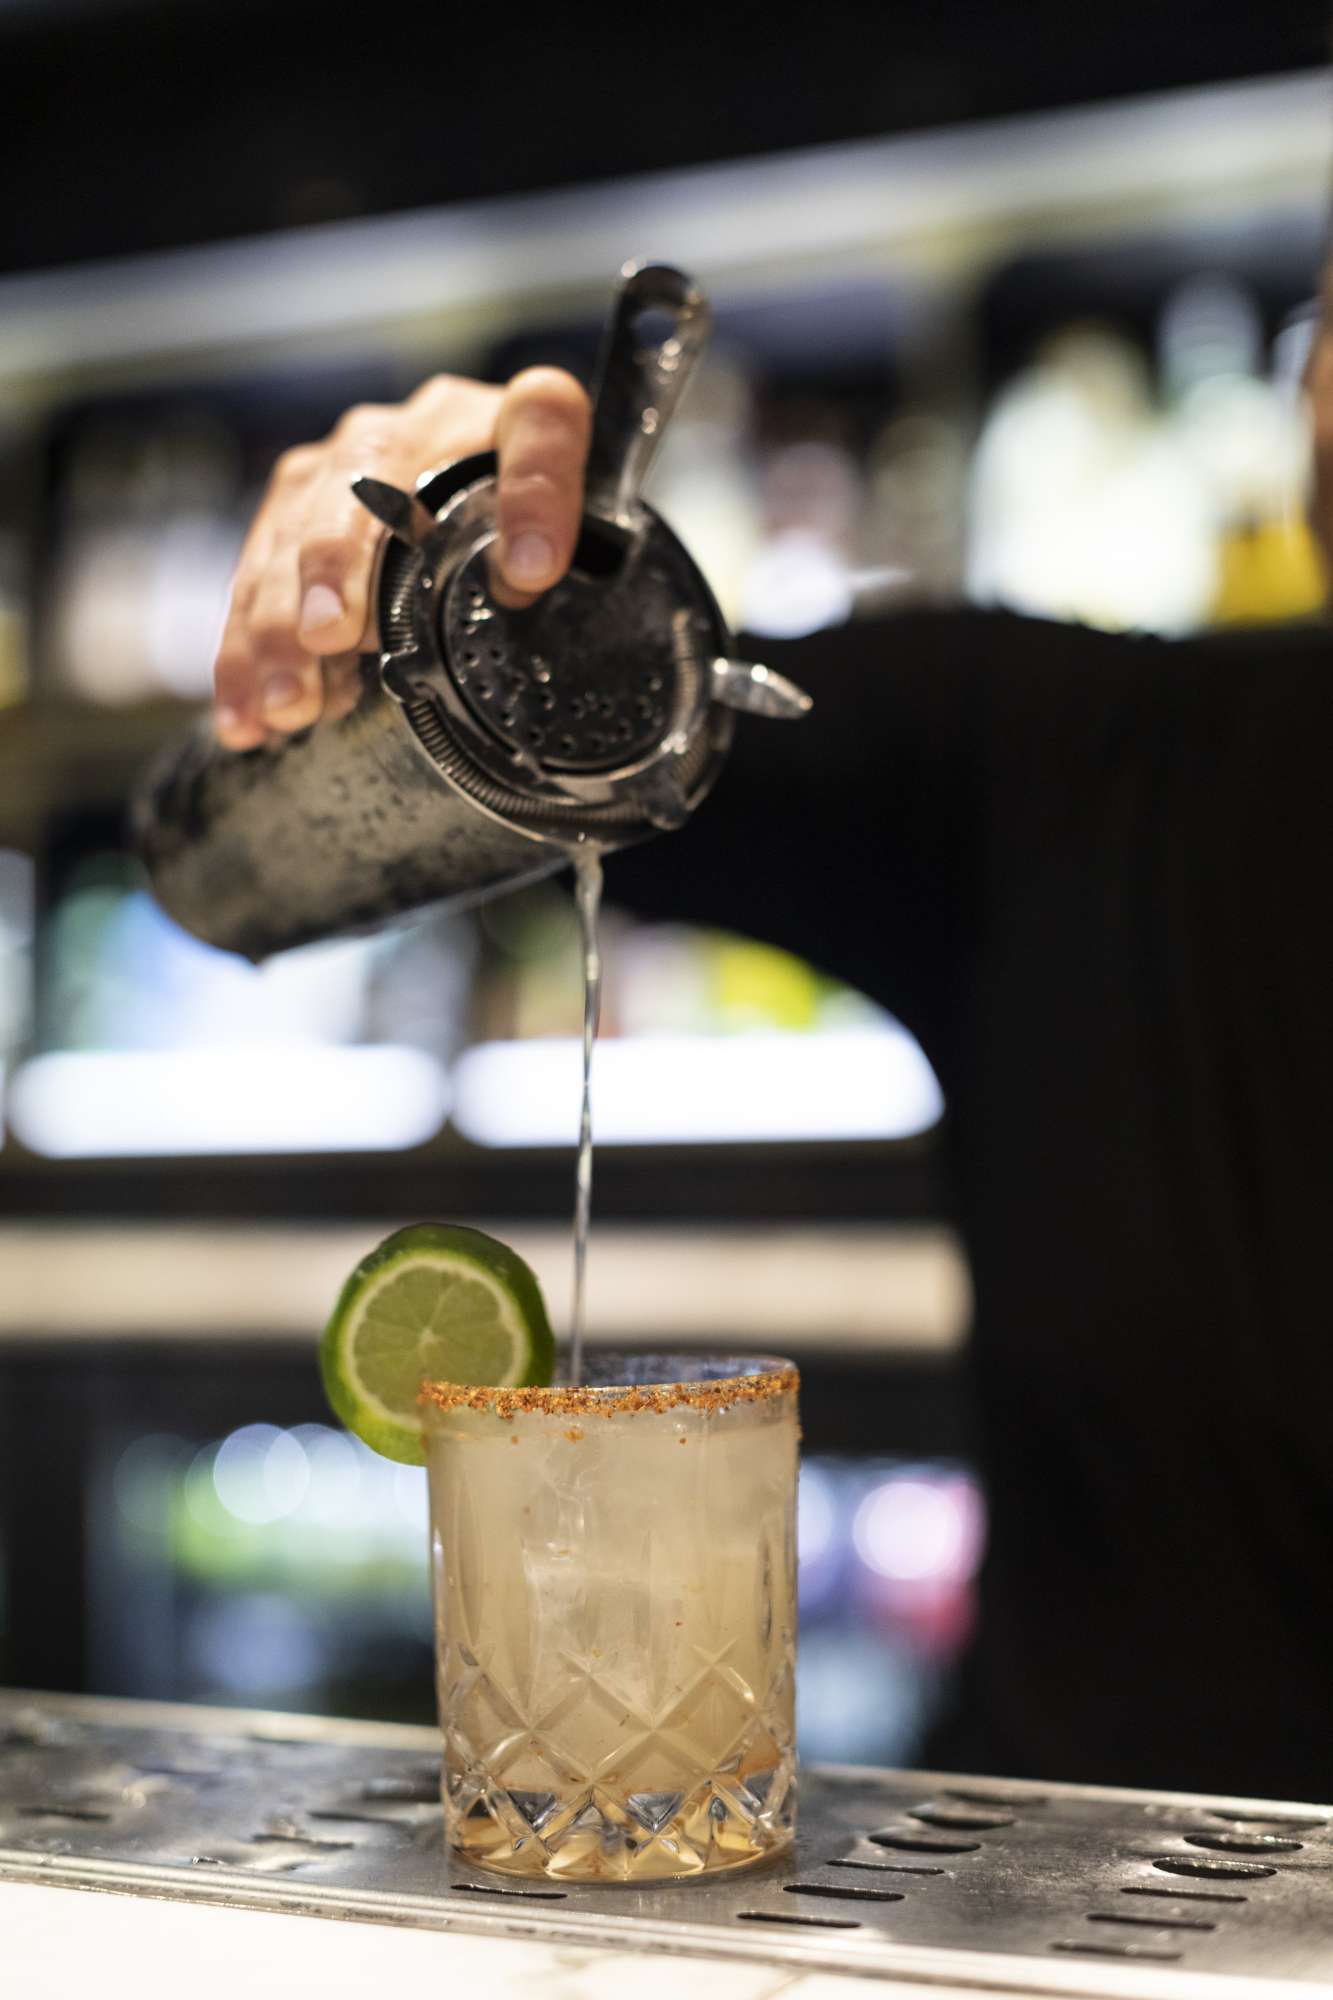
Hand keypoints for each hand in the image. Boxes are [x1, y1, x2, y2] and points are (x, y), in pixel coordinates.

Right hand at [213, 367, 591, 747]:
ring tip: (285, 703)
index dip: (540, 491)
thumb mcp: (567, 539)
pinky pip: (255, 580)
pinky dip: (244, 655)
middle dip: (337, 567)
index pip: (543, 421)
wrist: (474, 508)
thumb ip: (558, 540)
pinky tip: (246, 716)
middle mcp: (417, 430)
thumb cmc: (524, 533)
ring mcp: (343, 467)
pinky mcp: (293, 512)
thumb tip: (524, 574)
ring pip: (293, 534)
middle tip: (329, 637)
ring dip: (278, 626)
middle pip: (364, 484)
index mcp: (508, 420)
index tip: (530, 573)